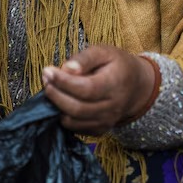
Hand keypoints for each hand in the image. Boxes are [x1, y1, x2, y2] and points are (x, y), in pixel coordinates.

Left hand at [41, 45, 156, 134]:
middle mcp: (112, 107)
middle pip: (77, 108)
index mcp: (115, 84)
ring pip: (73, 121)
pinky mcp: (100, 130)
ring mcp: (107, 121)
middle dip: (55, 95)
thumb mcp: (104, 52)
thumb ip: (84, 58)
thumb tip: (66, 69)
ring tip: (52, 89)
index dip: (64, 82)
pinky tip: (62, 101)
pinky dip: (63, 116)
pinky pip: (75, 128)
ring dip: (56, 106)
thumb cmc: (117, 65)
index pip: (86, 88)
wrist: (136, 86)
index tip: (47, 71)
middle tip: (46, 79)